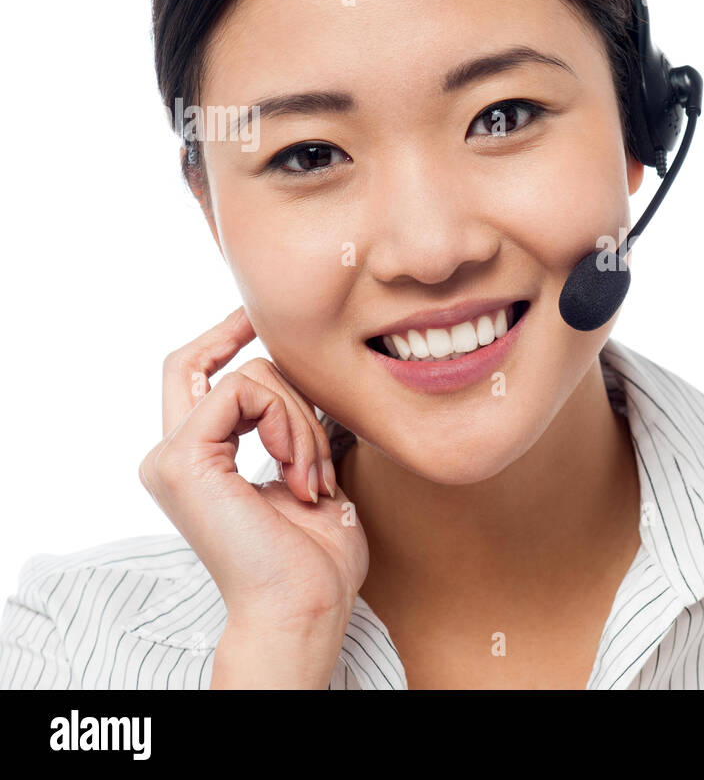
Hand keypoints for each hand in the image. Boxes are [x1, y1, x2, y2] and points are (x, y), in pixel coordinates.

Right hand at [138, 306, 368, 686]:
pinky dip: (288, 423)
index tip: (258, 315)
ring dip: (301, 420)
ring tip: (312, 480)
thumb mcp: (308, 474)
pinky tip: (299, 474)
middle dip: (279, 376)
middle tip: (314, 449)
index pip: (194, 373)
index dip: (222, 335)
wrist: (305, 606)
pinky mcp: (184, 458)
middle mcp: (171, 456)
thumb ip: (294, 428)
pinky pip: (245, 391)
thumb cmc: (315, 557)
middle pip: (208, 362)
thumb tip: (314, 381)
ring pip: (249, 376)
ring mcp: (170, 458)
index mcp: (195, 461)